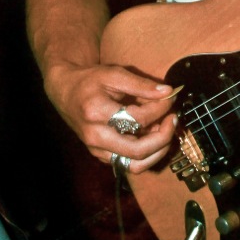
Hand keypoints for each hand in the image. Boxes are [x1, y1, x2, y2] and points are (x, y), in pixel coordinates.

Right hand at [46, 60, 178, 172]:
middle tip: (173, 119)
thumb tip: (167, 92)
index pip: (138, 118)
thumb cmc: (90, 81)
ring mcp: (97, 150)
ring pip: (135, 165)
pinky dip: (147, 155)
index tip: (169, 97)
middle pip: (137, 149)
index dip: (160, 108)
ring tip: (165, 130)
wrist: (66, 92)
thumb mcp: (114, 74)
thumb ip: (141, 84)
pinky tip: (153, 137)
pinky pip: (129, 165)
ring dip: (158, 151)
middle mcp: (95, 136)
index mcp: (96, 112)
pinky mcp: (101, 156)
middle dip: (163, 136)